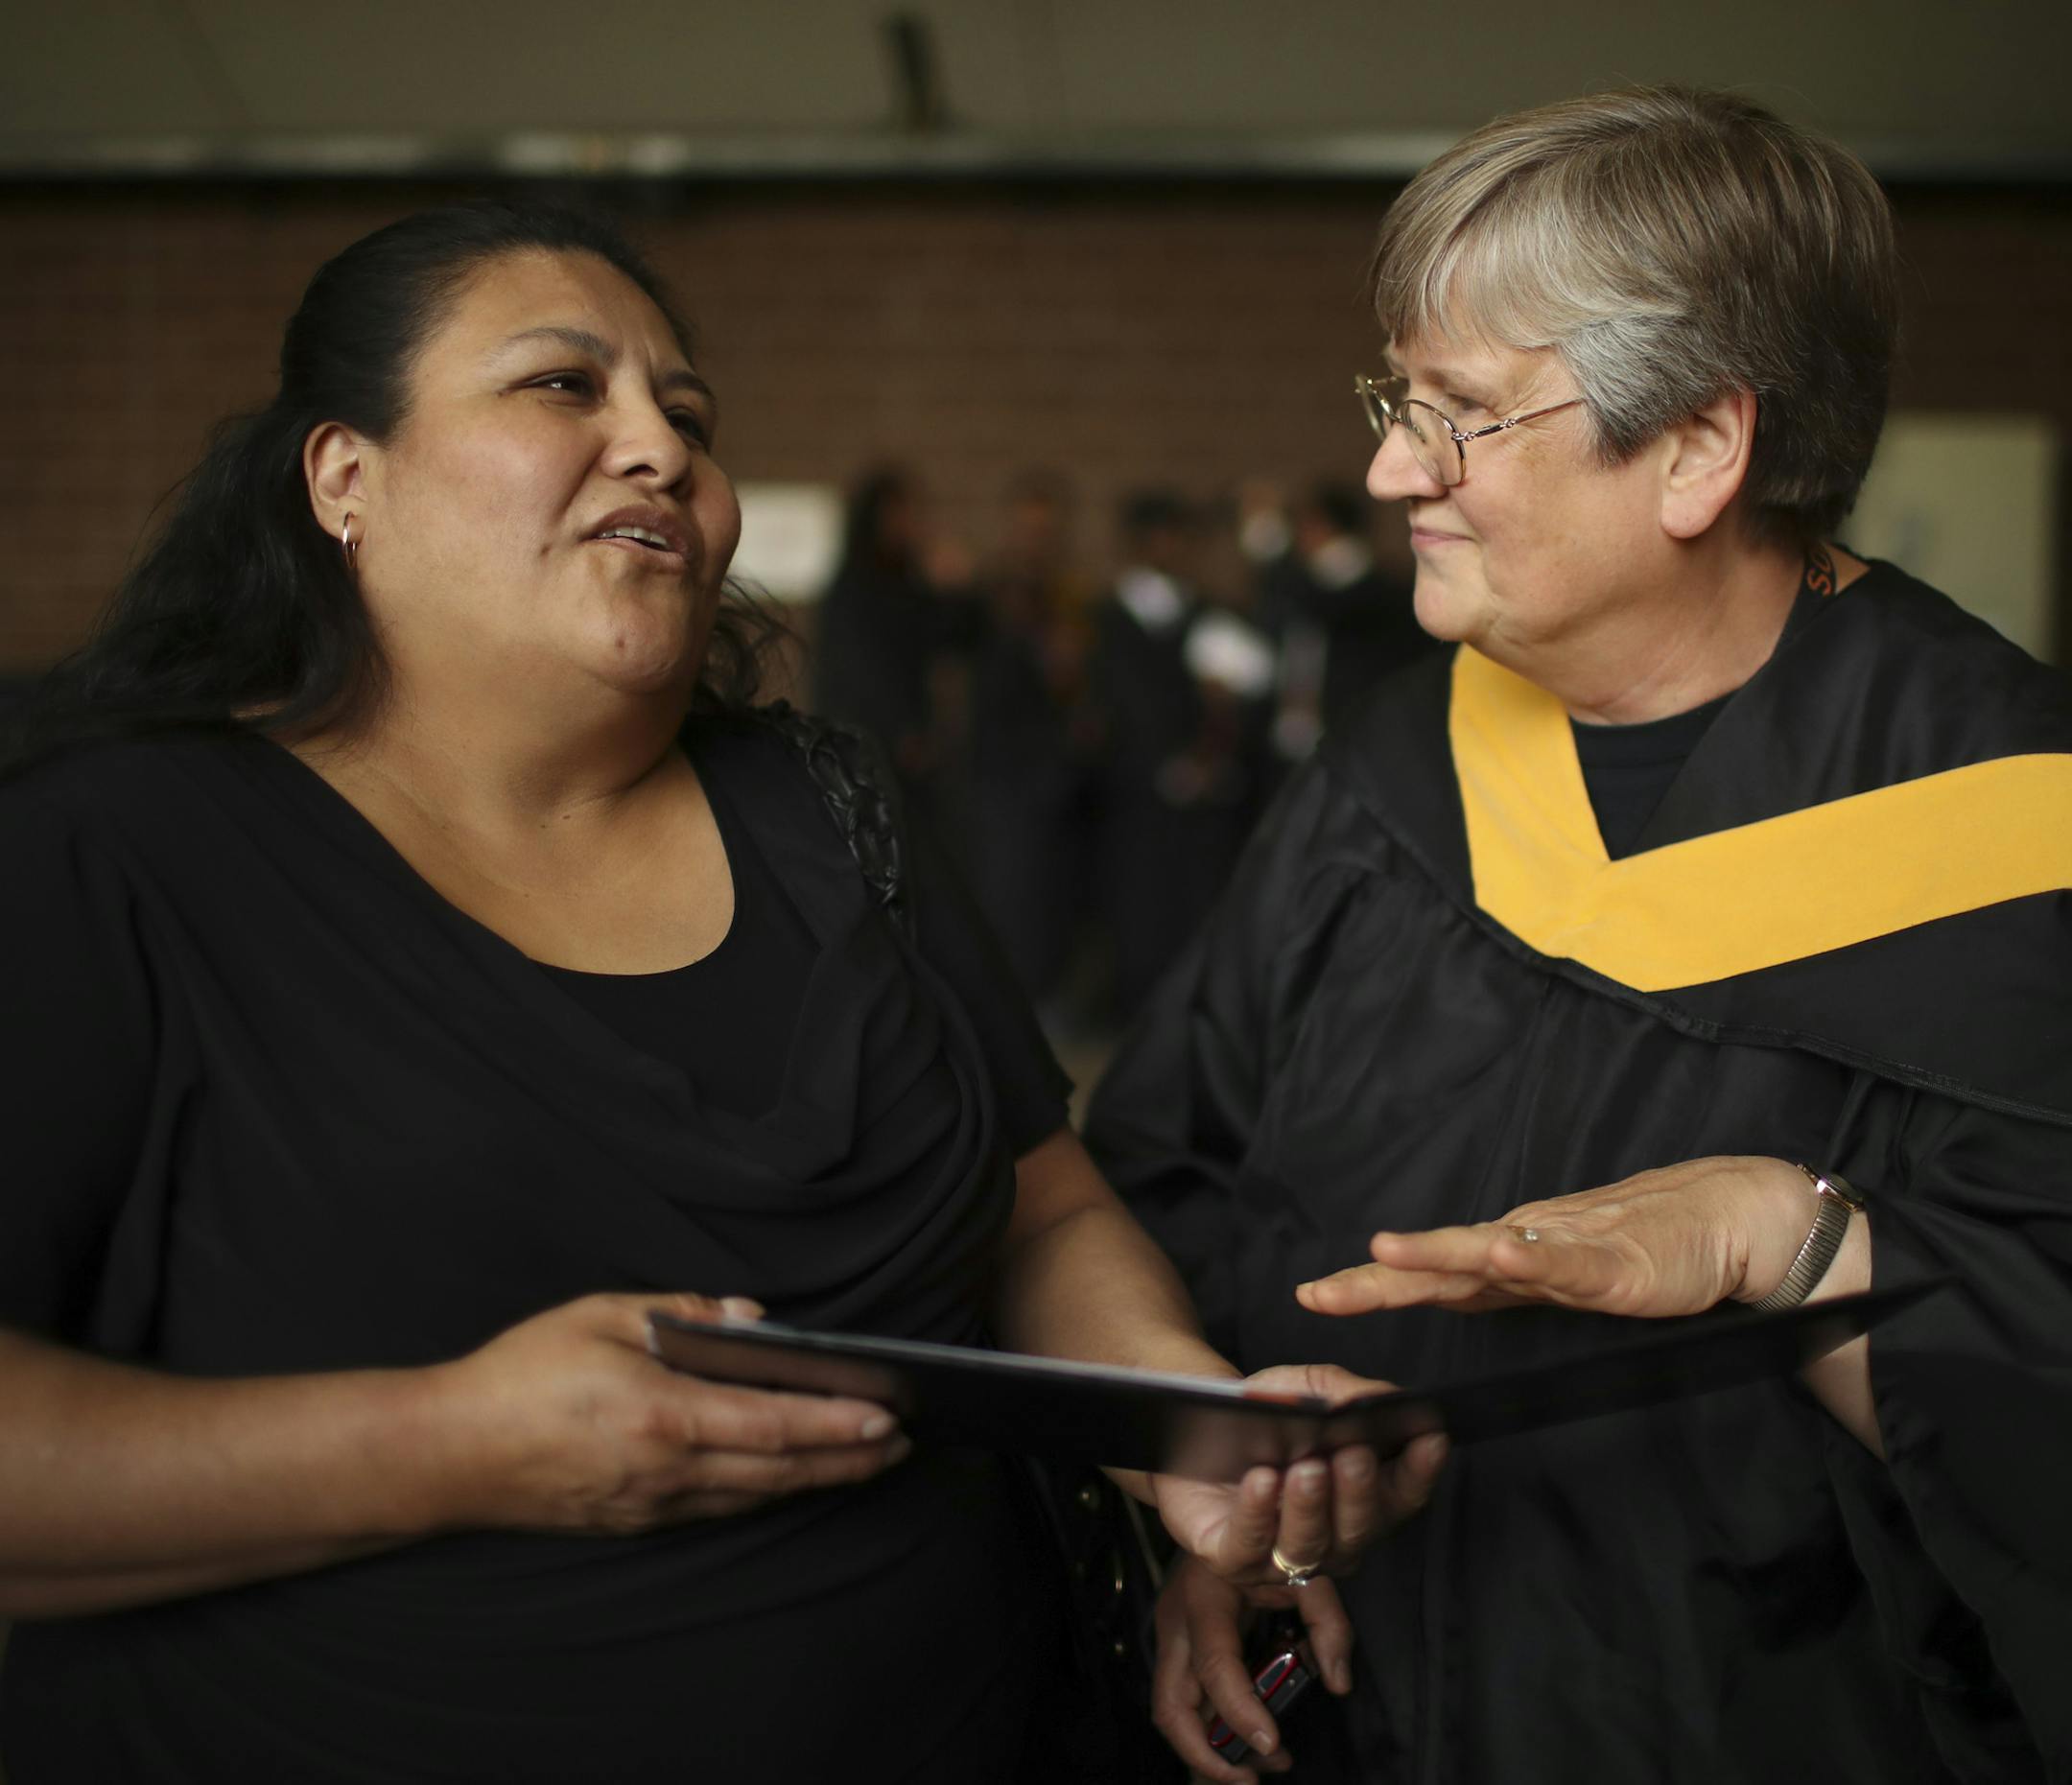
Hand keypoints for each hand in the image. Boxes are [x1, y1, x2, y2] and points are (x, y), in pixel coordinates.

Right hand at [430, 1293, 909, 1532]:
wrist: (447, 1455)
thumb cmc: (519, 1376)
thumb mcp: (599, 1317)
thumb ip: (683, 1314)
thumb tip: (751, 1319)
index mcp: (662, 1414)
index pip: (773, 1423)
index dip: (838, 1422)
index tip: (888, 1415)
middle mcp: (667, 1471)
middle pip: (779, 1470)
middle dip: (848, 1457)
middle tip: (902, 1443)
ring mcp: (653, 1505)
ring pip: (755, 1496)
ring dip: (816, 1478)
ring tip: (866, 1460)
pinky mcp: (636, 1521)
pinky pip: (720, 1507)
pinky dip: (767, 1492)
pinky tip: (790, 1478)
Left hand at [1150, 1363, 1446, 1588]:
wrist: (1191, 1427)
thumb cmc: (1261, 1415)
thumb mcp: (1309, 1389)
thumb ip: (1350, 1394)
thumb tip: (1389, 1399)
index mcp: (1360, 1501)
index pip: (1402, 1496)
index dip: (1420, 1472)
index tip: (1430, 1438)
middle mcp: (1329, 1539)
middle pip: (1359, 1529)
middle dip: (1360, 1493)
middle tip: (1355, 1454)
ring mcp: (1280, 1557)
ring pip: (1308, 1545)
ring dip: (1309, 1507)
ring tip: (1307, 1468)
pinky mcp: (1230, 1559)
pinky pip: (1249, 1545)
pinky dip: (1259, 1514)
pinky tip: (1262, 1481)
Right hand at [1151, 1554, 1354, 1780]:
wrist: (1224, 1508)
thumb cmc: (1263, 1541)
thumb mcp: (1303, 1571)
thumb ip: (1328, 1623)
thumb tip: (1339, 1681)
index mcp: (1204, 1599)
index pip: (1215, 1668)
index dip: (1241, 1712)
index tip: (1272, 1742)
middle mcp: (1177, 1624)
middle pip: (1172, 1707)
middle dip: (1208, 1756)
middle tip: (1252, 1780)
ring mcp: (1171, 1638)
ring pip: (1173, 1712)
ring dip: (1211, 1750)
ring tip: (1261, 1766)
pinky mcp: (1178, 1647)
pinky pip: (1185, 1700)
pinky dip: (1212, 1729)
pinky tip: (1250, 1740)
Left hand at [1296, 1155, 1819, 1321]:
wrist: (1727, 1217)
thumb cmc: (1646, 1247)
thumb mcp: (1561, 1278)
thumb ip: (1511, 1287)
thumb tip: (1453, 1294)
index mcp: (1509, 1253)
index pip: (1427, 1272)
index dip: (1371, 1283)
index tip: (1314, 1296)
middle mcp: (1524, 1243)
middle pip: (1437, 1263)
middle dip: (1375, 1278)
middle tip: (1316, 1294)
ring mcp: (1566, 1249)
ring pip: (1488, 1253)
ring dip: (1436, 1253)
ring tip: (1386, 1252)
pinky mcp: (1614, 1263)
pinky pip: (1567, 1263)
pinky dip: (1533, 1258)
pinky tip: (1504, 1254)